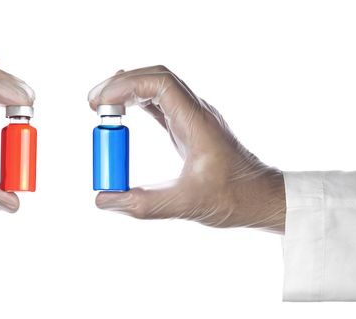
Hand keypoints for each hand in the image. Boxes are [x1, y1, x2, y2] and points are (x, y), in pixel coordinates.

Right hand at [88, 66, 284, 231]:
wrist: (262, 198)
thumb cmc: (234, 198)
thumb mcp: (186, 205)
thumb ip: (143, 204)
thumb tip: (103, 199)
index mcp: (196, 121)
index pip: (160, 83)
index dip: (126, 86)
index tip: (101, 105)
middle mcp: (195, 111)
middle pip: (155, 77)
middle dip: (120, 84)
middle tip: (92, 105)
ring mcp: (192, 117)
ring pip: (156, 86)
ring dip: (127, 91)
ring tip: (100, 108)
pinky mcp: (188, 127)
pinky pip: (159, 103)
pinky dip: (137, 102)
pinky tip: (120, 113)